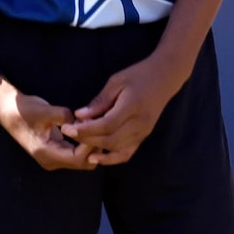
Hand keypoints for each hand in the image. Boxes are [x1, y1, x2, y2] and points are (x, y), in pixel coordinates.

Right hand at [0, 82, 94, 171]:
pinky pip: (76, 154)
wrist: (9, 112)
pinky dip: (84, 145)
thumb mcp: (45, 110)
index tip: (94, 127)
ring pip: (82, 160)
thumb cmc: (25, 111)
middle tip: (98, 128)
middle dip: (94, 148)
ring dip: (90, 147)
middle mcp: (51, 161)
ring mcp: (53, 159)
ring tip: (94, 128)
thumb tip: (83, 121)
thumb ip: (64, 116)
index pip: (77, 158)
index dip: (90, 145)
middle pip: (83, 163)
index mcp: (46, 153)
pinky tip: (86, 130)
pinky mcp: (56, 153)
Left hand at [63, 52, 190, 165]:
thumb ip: (99, 101)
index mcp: (132, 106)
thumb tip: (80, 116)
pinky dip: (111, 158)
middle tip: (69, 132)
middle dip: (86, 139)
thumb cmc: (138, 75)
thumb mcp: (116, 82)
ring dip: (96, 147)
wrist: (165, 78)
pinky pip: (126, 153)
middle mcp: (139, 123)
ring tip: (79, 139)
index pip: (106, 125)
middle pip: (110, 139)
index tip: (69, 128)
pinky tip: (96, 157)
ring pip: (116, 148)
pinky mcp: (144, 136)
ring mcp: (143, 132)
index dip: (86, 129)